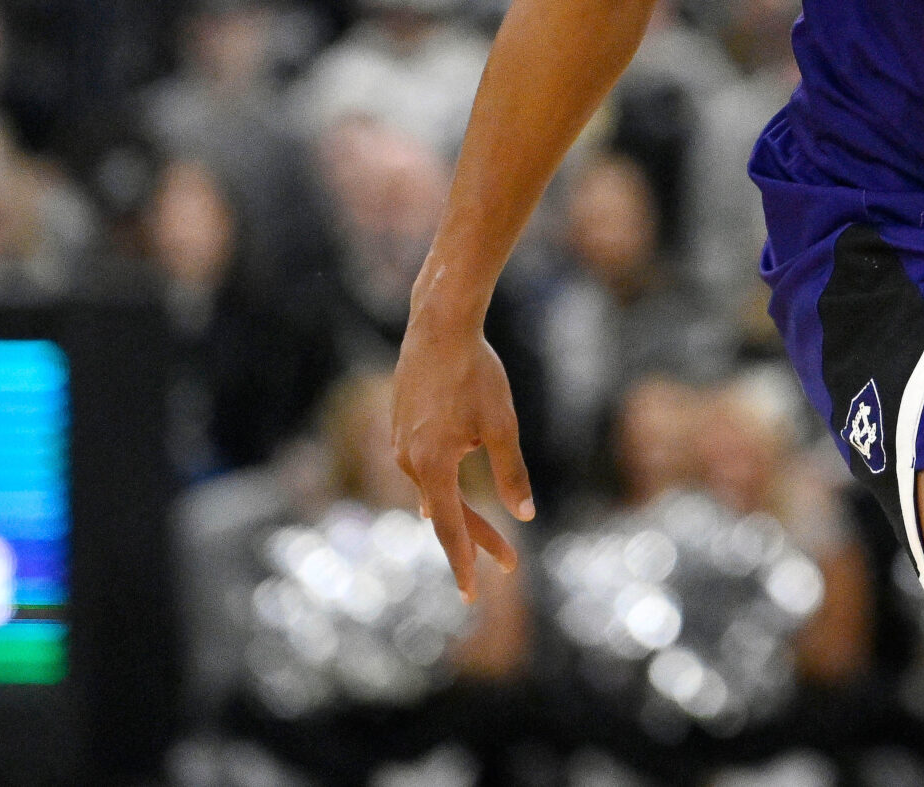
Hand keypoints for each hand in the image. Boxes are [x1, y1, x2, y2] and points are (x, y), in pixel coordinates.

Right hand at [392, 309, 535, 600]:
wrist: (439, 327)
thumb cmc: (476, 373)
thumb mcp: (502, 424)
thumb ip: (511, 472)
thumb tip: (524, 512)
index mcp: (434, 465)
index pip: (452, 529)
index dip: (466, 562)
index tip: (473, 595)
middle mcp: (409, 461)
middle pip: (446, 515)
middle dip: (477, 539)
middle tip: (510, 564)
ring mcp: (400, 444)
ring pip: (433, 491)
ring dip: (461, 512)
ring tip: (485, 536)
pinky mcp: (400, 427)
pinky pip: (422, 469)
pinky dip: (443, 486)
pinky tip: (447, 497)